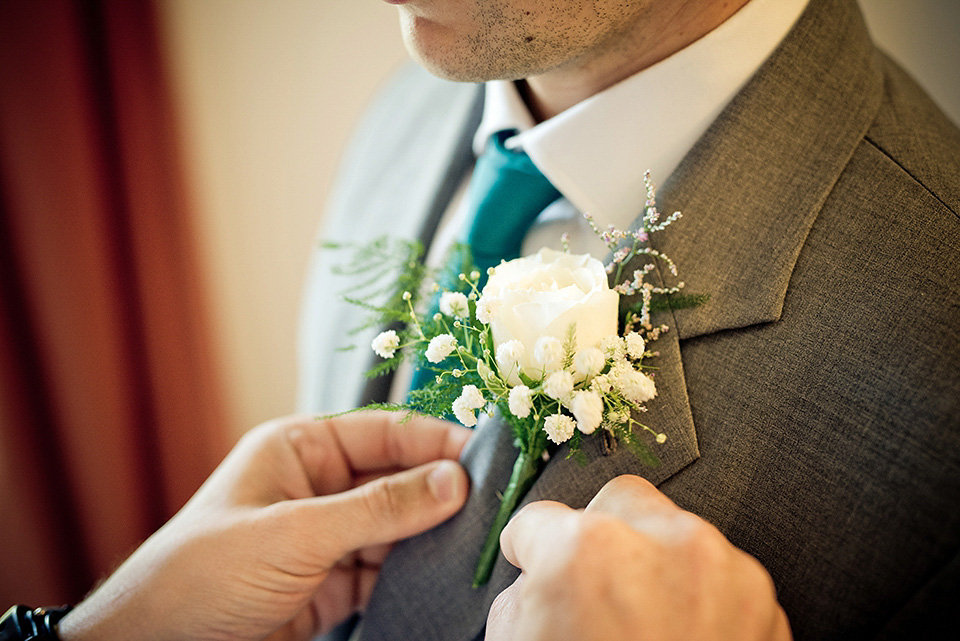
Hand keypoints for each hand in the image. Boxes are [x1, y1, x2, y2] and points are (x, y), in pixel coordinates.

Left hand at [58, 412, 470, 640]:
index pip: (382, 433)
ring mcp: (326, 537)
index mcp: (300, 450)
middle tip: (492, 503)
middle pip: (394, 480)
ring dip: (431, 536)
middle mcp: (317, 487)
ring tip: (477, 541)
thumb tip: (453, 482)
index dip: (433, 442)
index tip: (483, 456)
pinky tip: (443, 575)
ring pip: (396, 528)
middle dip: (439, 492)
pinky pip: (386, 570)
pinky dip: (414, 574)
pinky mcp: (332, 583)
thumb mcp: (297, 533)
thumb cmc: (207, 572)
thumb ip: (378, 509)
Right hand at [486, 475, 791, 640]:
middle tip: (595, 583)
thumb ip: (525, 599)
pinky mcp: (760, 597)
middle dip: (601, 534)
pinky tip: (683, 638)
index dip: (529, 550)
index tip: (532, 563)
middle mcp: (658, 541)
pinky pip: (717, 571)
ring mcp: (718, 565)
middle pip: (617, 500)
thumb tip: (537, 581)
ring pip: (673, 530)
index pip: (537, 521)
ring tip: (648, 625)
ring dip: (656, 564)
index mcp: (582, 553)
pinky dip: (699, 595)